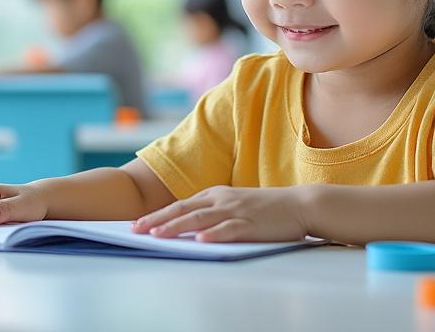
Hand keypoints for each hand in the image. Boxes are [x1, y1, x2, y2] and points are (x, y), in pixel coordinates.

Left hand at [130, 186, 308, 242]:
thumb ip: (213, 213)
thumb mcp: (234, 205)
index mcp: (216, 194)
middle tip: (136, 230)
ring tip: (157, 235)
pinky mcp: (251, 224)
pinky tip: (200, 240)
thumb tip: (189, 229)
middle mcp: (222, 200)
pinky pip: (229, 229)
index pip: (180, 205)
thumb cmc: (265, 209)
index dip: (158, 214)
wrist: (298, 204)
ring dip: (177, 227)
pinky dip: (214, 234)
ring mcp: (236, 211)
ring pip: (200, 219)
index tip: (137, 224)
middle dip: (158, 220)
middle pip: (184, 210)